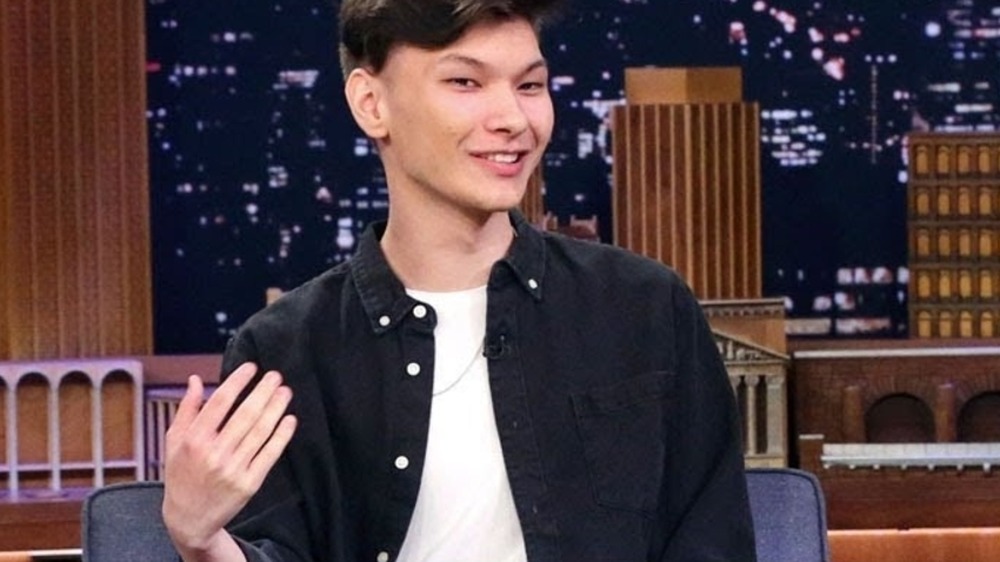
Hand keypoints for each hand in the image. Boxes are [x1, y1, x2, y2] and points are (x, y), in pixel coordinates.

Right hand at [162, 363, 297, 560]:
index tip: (251, 368)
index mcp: (193, 440)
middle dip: (263, 391)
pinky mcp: (249, 483)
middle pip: (245, 414)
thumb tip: (195, 380)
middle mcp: (214, 453)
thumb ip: (186, 409)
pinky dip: (281, 435)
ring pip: (260, 431)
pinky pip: (270, 454)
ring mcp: (233, 469)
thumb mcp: (174, 441)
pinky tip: (289, 419)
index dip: (238, 382)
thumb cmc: (181, 476)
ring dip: (276, 408)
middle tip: (276, 375)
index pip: (220, 402)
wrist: (190, 519)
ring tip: (284, 391)